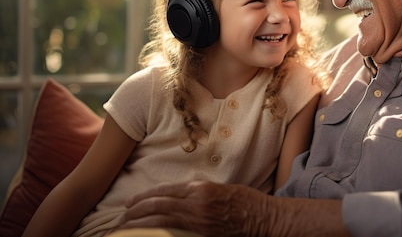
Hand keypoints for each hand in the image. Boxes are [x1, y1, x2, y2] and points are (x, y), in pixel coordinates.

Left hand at [117, 181, 268, 235]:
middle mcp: (196, 202)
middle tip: (121, 217)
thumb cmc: (245, 202)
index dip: (144, 197)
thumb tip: (177, 198)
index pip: (164, 191)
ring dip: (140, 224)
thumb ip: (197, 193)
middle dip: (135, 211)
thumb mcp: (219, 189)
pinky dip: (157, 234)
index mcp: (200, 187)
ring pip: (161, 220)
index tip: (131, 202)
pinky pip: (173, 233)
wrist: (262, 217)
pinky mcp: (203, 233)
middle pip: (157, 205)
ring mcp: (199, 219)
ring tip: (125, 227)